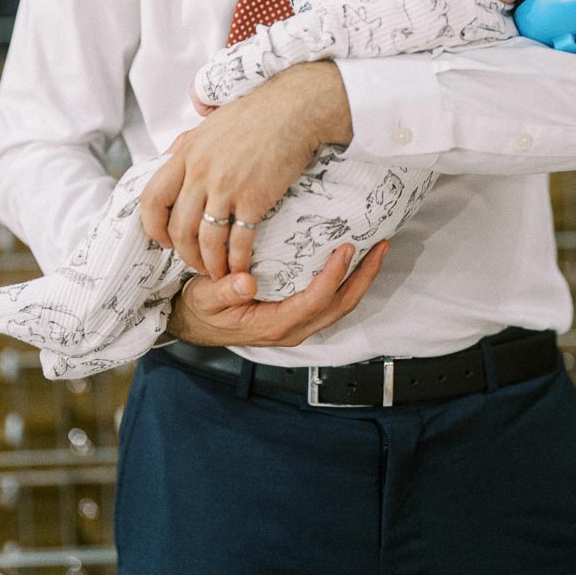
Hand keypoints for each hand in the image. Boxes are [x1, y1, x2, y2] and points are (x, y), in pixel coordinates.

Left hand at [140, 62, 351, 277]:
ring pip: (206, 240)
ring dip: (210, 263)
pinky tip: (241, 267)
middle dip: (184, 254)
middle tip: (195, 263)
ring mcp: (226, 186)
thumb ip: (185, 145)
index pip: (152, 198)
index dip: (154, 226)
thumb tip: (166, 157)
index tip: (165, 239)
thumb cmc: (255, 114)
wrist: (293, 109)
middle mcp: (199, 171)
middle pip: (178, 228)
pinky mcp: (254, 198)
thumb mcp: (208, 124)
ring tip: (218, 271)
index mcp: (185, 153)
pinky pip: (238, 241)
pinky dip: (237, 260)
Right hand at [166, 242, 388, 346]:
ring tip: (376, 249)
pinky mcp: (298, 315)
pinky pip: (331, 301)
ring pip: (340, 305)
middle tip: (381, 246)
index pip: (315, 301)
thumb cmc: (201, 310)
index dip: (334, 276)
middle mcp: (293, 328)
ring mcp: (298, 324)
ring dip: (362, 278)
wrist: (195, 324)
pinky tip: (354, 260)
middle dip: (364, 276)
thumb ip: (225, 290)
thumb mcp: (205, 297)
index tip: (345, 249)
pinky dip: (348, 281)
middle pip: (340, 305)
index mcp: (274, 325)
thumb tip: (246, 281)